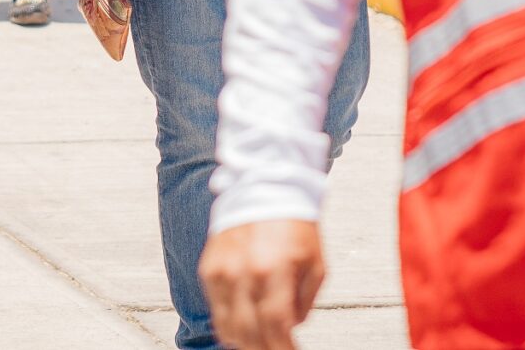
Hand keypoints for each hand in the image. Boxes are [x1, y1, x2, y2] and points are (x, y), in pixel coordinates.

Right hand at [201, 219, 326, 349]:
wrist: (263, 189)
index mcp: (274, 269)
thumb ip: (305, 302)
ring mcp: (222, 271)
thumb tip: (290, 328)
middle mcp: (243, 272)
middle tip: (276, 349)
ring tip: (261, 342)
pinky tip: (245, 326)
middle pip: (249, 334)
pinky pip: (216, 311)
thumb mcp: (316, 264)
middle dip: (264, 349)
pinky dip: (230, 325)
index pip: (275, 326)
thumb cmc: (293, 225)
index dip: (282, 348)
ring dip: (246, 342)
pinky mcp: (209, 269)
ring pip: (228, 328)